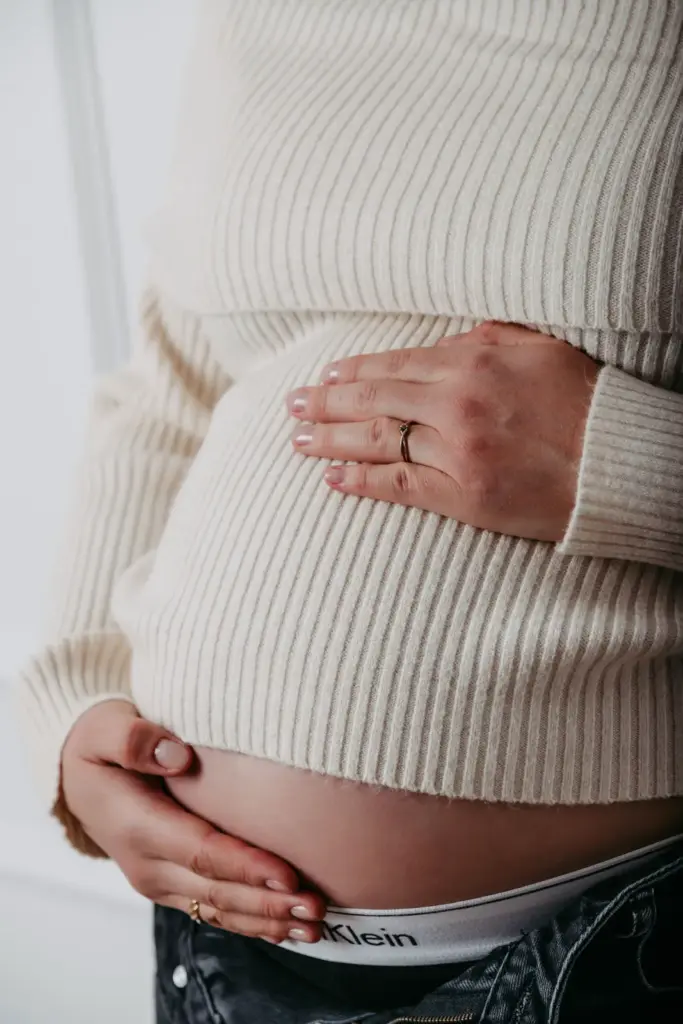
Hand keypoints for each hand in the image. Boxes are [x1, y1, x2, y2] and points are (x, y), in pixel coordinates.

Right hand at [61, 700, 325, 943]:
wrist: (76, 775)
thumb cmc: (98, 744)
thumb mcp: (104, 729)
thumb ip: (134, 740)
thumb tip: (177, 754)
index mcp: (136, 825)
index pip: (200, 851)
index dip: (245, 866)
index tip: (287, 873)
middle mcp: (148, 863)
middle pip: (215, 891)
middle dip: (268, 902)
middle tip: (315, 907)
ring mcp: (160, 879)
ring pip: (218, 909)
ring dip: (266, 921)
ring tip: (313, 925)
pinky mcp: (171, 884)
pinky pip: (213, 910)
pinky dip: (251, 921)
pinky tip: (286, 927)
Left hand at [286, 321, 600, 543]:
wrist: (619, 463)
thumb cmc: (586, 401)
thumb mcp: (542, 347)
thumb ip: (492, 336)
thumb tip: (452, 336)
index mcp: (472, 362)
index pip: (394, 365)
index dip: (354, 371)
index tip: (327, 375)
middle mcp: (454, 404)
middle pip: (373, 401)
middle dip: (326, 402)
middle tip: (292, 405)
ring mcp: (454, 452)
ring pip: (377, 441)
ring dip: (330, 439)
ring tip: (298, 440)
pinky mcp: (462, 496)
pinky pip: (399, 486)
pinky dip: (362, 481)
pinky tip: (333, 478)